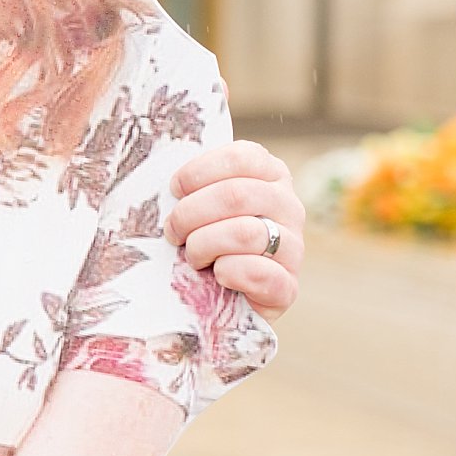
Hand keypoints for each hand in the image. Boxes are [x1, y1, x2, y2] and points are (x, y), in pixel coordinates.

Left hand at [163, 140, 304, 317]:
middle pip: (236, 195)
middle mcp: (288, 206)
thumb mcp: (198, 203)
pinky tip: (217, 276)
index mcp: (269, 175)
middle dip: (190, 214)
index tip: (174, 190)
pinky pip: (258, 272)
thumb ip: (192, 184)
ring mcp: (293, 247)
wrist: (216, 298)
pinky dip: (227, 273)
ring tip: (192, 257)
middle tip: (173, 232)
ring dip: (203, 245)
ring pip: (245, 232)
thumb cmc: (201, 238)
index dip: (198, 172)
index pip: (241, 157)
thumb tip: (162, 176)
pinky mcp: (287, 286)